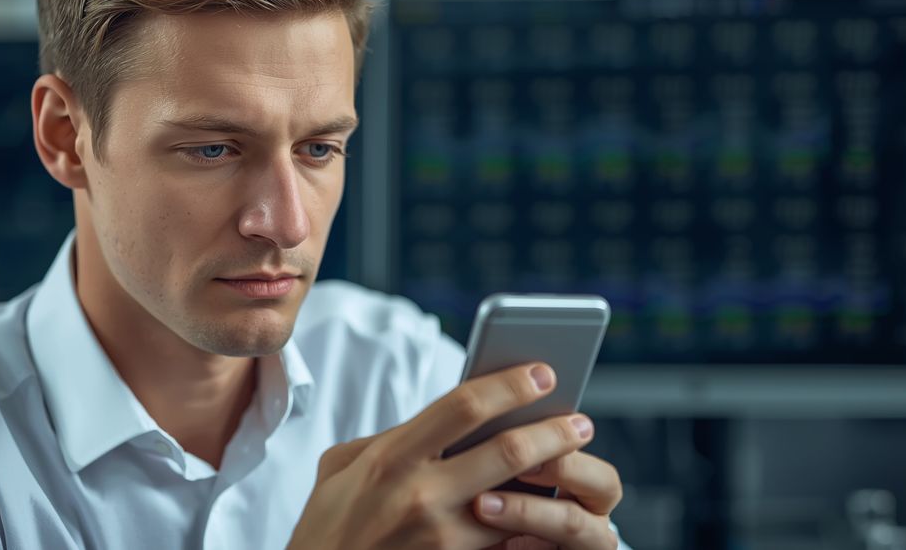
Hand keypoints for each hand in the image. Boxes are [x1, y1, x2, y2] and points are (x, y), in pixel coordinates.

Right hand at [287, 363, 621, 549]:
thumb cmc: (326, 525)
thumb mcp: (340, 467)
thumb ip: (390, 438)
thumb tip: (440, 421)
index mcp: (391, 457)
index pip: (465, 406)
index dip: (510, 385)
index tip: (542, 373)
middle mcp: (421, 496)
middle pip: (508, 451)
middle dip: (553, 431)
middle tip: (579, 421)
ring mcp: (440, 540)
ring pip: (520, 503)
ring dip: (553, 482)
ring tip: (572, 467)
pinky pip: (508, 545)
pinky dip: (534, 527)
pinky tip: (548, 515)